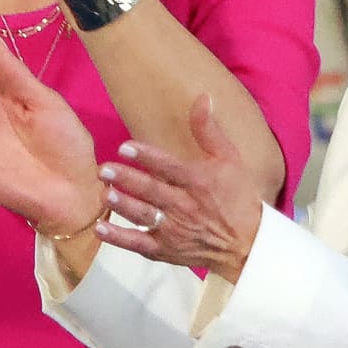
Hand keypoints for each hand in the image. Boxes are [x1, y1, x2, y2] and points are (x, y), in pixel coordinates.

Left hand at [93, 95, 266, 281]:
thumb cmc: (237, 196)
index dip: (147, 156)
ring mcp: (175, 230)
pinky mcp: (166, 250)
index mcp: (199, 181)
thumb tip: (203, 97)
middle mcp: (186, 206)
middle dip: (127, 180)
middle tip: (104, 169)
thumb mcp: (229, 159)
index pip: (169, 166)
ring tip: (105, 194)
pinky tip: (100, 228)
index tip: (125, 147)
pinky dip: (120, 238)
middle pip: (152, 191)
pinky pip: (139, 244)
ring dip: (124, 205)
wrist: (247, 243)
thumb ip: (209, 129)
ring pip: (144, 216)